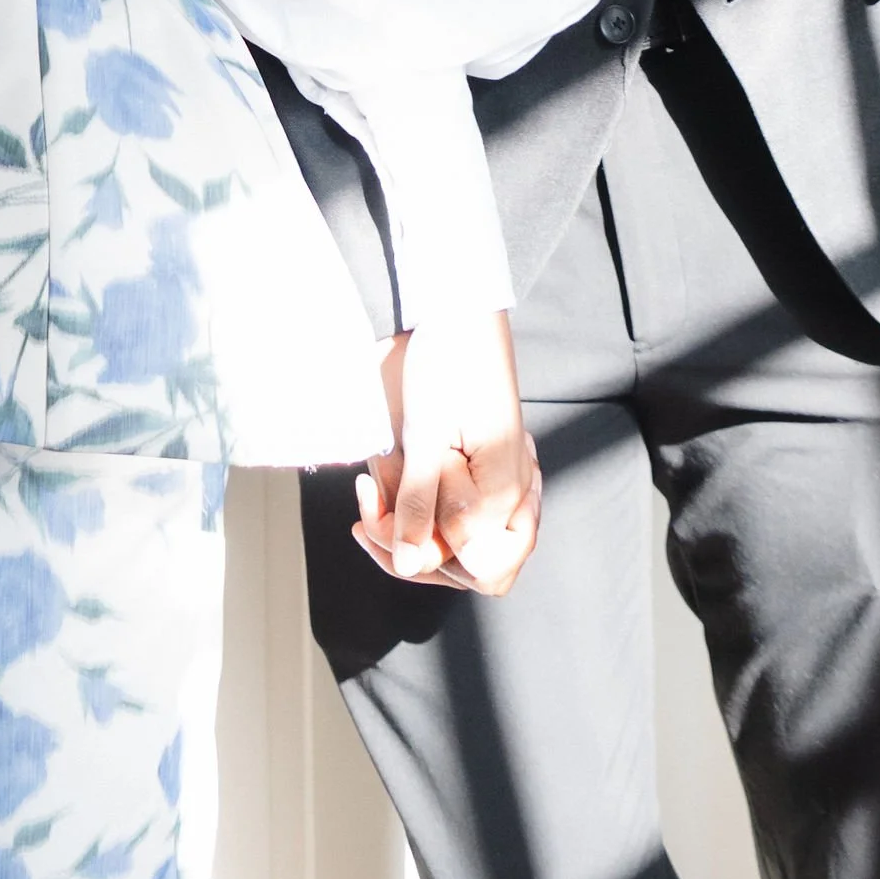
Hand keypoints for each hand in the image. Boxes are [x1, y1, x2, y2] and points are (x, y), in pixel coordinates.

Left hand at [352, 311, 541, 595]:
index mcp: (505, 490)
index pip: (481, 570)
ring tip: (369, 491)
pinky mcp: (486, 467)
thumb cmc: (446, 363)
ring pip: (460, 543)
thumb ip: (419, 505)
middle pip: (470, 564)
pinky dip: (419, 508)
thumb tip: (409, 565)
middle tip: (365, 510)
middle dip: (412, 547)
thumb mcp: (424, 436)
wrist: (457, 308)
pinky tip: (382, 484)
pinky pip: (458, 513)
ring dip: (410, 528)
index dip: (429, 558)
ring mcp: (503, 481)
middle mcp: (514, 493)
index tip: (387, 520)